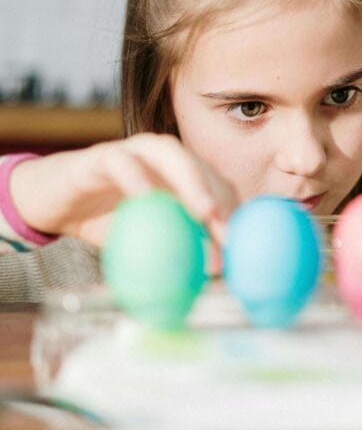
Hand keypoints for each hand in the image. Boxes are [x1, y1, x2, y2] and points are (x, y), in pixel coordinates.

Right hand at [9, 133, 237, 248]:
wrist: (51, 204)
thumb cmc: (105, 222)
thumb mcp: (145, 242)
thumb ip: (177, 252)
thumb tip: (213, 278)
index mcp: (180, 174)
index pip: (217, 186)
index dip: (234, 212)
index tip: (241, 245)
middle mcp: (162, 156)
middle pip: (202, 166)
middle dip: (221, 196)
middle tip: (229, 231)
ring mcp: (133, 151)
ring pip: (170, 153)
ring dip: (192, 180)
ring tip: (205, 211)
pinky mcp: (100, 156)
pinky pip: (121, 162)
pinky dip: (136, 178)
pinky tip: (147, 200)